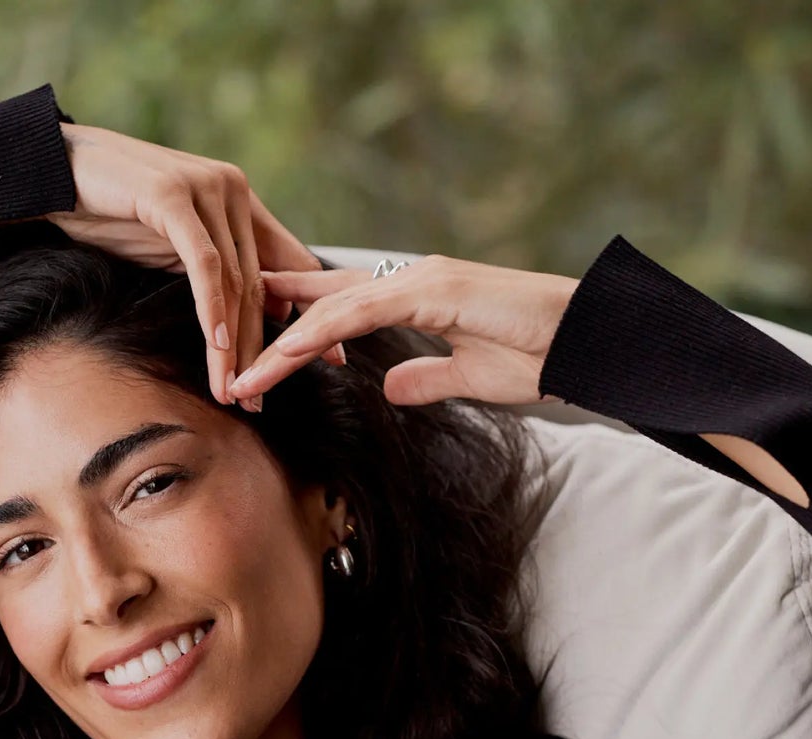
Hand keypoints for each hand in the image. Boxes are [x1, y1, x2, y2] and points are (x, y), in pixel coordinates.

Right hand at [43, 122, 345, 407]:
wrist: (56, 171)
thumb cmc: (110, 210)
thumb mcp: (174, 246)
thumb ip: (215, 269)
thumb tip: (258, 313)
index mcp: (240, 200)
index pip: (290, 263)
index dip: (312, 312)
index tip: (331, 359)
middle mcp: (232, 190)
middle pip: (260, 284)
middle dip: (261, 349)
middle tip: (258, 401)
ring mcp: (206, 189)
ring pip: (234, 281)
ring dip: (233, 344)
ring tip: (232, 391)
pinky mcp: (175, 198)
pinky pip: (203, 265)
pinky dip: (211, 309)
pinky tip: (216, 347)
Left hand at [226, 255, 581, 407]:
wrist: (590, 342)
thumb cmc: (541, 357)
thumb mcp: (470, 378)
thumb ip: (427, 378)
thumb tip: (389, 386)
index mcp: (418, 295)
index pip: (339, 307)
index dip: (292, 325)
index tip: (250, 352)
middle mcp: (412, 279)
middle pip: (321, 301)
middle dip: (268, 330)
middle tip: (221, 360)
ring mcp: (423, 279)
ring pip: (330, 308)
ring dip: (280, 343)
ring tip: (240, 377)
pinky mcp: (437, 289)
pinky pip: (361, 312)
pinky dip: (317, 334)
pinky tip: (283, 357)